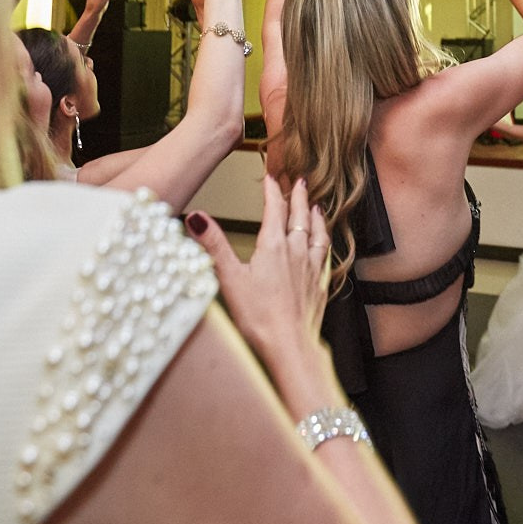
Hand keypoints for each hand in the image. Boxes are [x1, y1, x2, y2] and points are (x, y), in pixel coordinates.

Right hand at [186, 175, 329, 365]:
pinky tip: (324, 246)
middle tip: (299, 182)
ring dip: (314, 217)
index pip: (274, 209)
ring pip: (317, 233)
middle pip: (298, 216)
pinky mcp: (319, 285)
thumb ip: (214, 245)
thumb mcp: (229, 278)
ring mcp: (311, 268)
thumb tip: (197, 217)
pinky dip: (324, 242)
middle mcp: (296, 252)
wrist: (290, 346)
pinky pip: (326, 255)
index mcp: (273, 246)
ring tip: (315, 206)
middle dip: (297, 197)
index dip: (272, 191)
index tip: (270, 177)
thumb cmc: (259, 316)